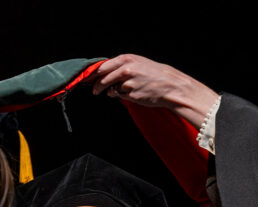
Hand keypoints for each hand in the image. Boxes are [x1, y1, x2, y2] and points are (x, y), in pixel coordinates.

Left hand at [91, 54, 218, 128]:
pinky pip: (120, 96)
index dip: (93, 73)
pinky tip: (129, 94)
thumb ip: (123, 66)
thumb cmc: (154, 75)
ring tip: (110, 92)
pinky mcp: (130, 94)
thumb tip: (106, 74)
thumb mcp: (139, 64)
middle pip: (102, 77)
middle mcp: (125, 69)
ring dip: (108, 91)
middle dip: (95, 85)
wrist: (170, 86)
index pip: (103, 66)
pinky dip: (120, 96)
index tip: (87, 78)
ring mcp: (127, 82)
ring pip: (110, 88)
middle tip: (93, 90)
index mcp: (127, 59)